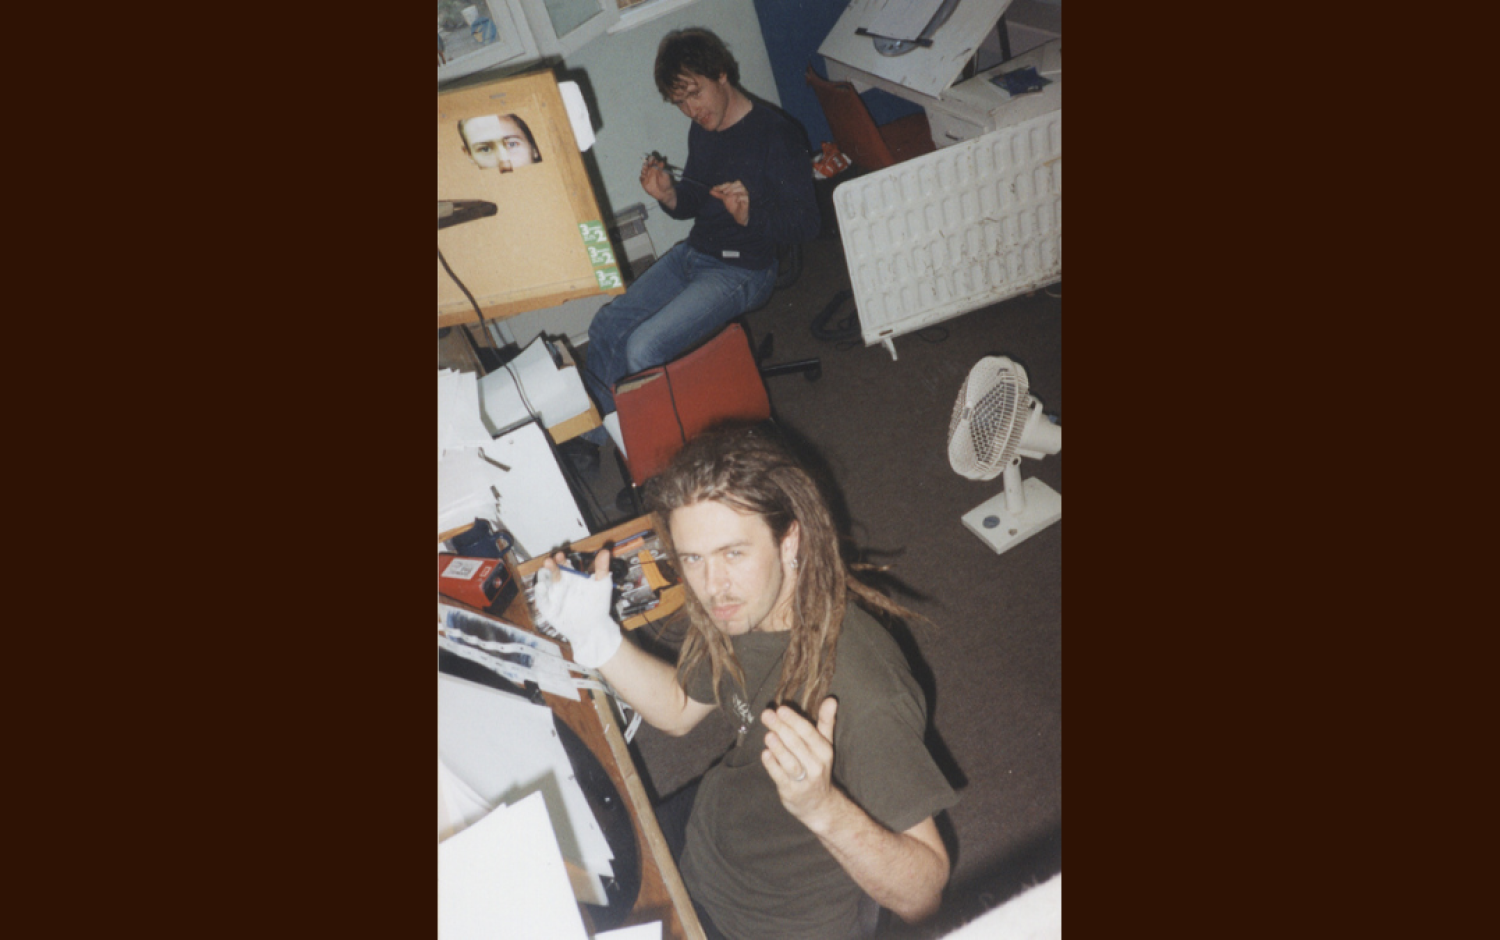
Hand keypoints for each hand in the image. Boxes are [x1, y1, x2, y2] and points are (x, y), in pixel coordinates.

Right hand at [532, 550, 621, 668]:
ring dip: (543, 577)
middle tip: (550, 560)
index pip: (564, 565)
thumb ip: (601, 569)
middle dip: (550, 565)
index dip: (561, 559)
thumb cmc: (598, 605)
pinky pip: (542, 600)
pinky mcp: (548, 608)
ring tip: (544, 571)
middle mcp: (561, 584)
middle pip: (552, 572)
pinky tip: (541, 587)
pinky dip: (540, 593)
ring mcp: (554, 596)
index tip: (561, 555)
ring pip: (545, 583)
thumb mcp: (602, 585)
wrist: (593, 627)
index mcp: (572, 577)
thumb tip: (605, 551)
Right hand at [640, 155, 675, 204]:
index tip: (652, 159)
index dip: (651, 159)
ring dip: (643, 169)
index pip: (651, 161)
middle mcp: (650, 171)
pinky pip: (641, 178)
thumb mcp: (665, 175)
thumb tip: (661, 162)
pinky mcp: (644, 182)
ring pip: (643, 171)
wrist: (665, 192)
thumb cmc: (666, 182)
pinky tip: (644, 177)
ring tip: (645, 168)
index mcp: (655, 167)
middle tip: (648, 163)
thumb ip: (662, 169)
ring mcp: (646, 176)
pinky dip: (642, 177)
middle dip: (646, 163)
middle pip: (646, 165)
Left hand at [710, 180, 749, 225]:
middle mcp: (741, 190)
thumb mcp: (725, 199)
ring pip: (742, 188)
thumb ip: (719, 194)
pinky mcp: (747, 201)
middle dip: (730, 186)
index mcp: (735, 188)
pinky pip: (745, 197)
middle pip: (737, 183)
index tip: (715, 189)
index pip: (729, 184)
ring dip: (734, 190)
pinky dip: (740, 197)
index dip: (722, 185)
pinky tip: (736, 200)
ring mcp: (744, 195)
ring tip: (728, 195)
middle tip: (724, 192)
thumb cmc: (733, 205)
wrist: (737, 215)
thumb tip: (711, 190)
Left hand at [761, 698, 838, 823]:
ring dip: (778, 748)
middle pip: (796, 744)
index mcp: (824, 751)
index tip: (780, 709)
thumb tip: (831, 699)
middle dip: (781, 728)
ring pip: (789, 762)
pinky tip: (765, 754)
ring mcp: (804, 780)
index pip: (808, 732)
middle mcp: (816, 765)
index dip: (794, 720)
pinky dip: (772, 765)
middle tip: (767, 715)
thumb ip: (826, 722)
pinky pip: (780, 777)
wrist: (820, 805)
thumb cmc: (818, 767)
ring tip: (768, 735)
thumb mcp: (825, 745)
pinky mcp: (791, 792)